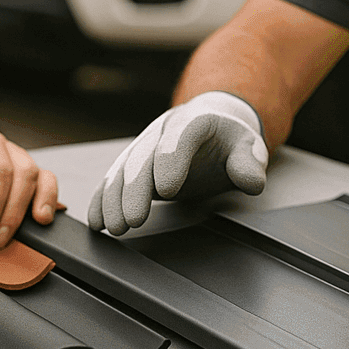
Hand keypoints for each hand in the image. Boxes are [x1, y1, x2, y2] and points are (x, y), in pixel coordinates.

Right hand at [88, 90, 267, 235]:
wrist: (211, 123)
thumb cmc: (230, 139)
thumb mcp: (249, 146)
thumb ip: (250, 162)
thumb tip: (251, 180)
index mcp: (193, 121)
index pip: (178, 138)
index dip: (170, 162)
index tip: (166, 190)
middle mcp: (162, 131)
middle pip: (142, 158)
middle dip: (134, 191)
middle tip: (133, 221)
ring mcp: (145, 147)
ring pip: (123, 171)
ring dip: (114, 200)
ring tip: (114, 227)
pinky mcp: (135, 165)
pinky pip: (113, 181)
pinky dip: (102, 200)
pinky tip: (97, 221)